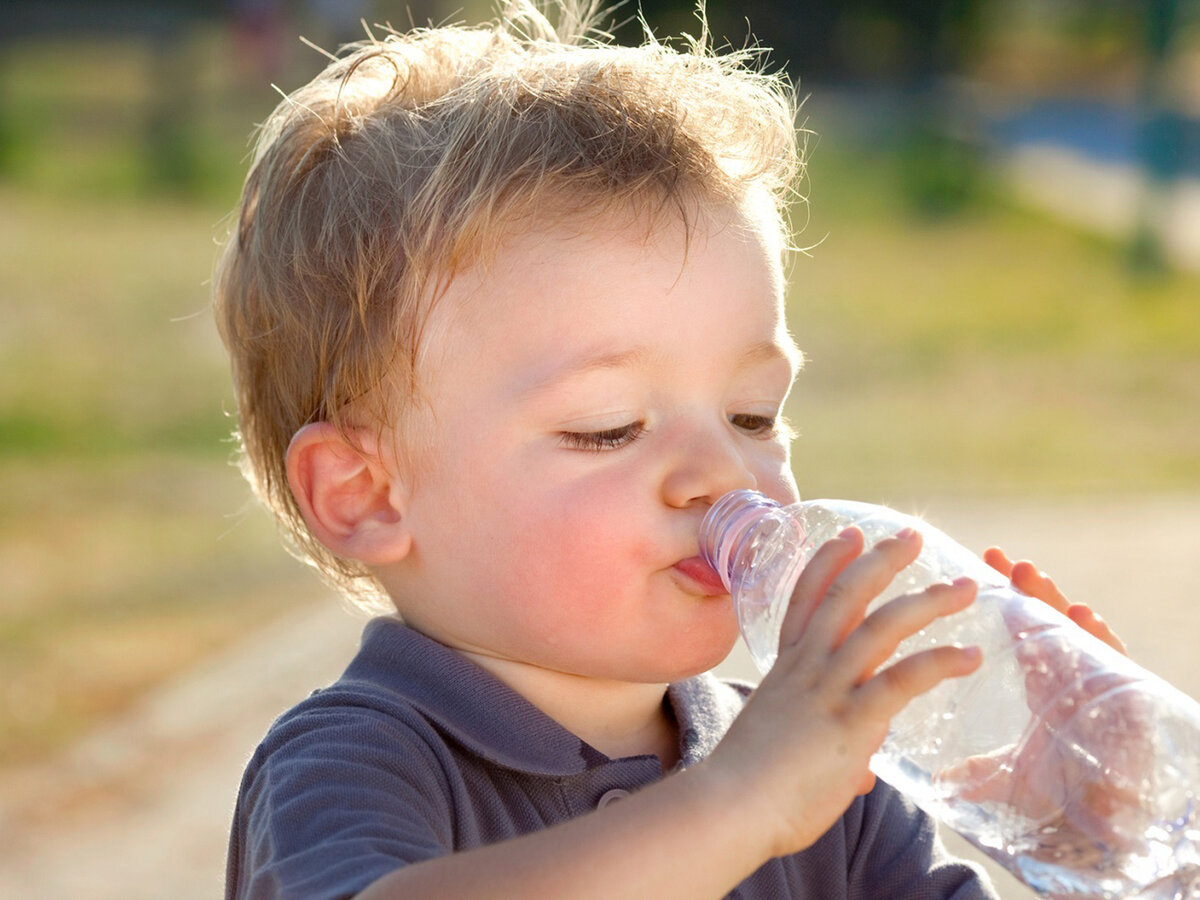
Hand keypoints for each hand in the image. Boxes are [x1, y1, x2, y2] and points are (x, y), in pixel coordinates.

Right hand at [709, 527, 981, 858]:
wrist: (731, 806)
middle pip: (846, 596)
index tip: (851, 533)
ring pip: (881, 626)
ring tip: (962, 587)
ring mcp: (829, 689)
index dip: (829, 561)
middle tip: (910, 536)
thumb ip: (829, 745)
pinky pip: (903, 680)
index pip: (807, 598)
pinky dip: (940, 662)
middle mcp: (807, 667)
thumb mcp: (784, 746)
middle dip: (881, 560)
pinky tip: (970, 656)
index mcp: (787, 667)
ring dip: (926, 601)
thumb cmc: (749, 786)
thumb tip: (857, 770)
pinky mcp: (851, 720)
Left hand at [938, 548, 1149, 864]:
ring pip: (1078, 639)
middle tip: (1005, 560)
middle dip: (1030, 591)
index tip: (984, 562)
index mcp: (1046, 686)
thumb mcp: (1010, 778)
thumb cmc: (1062, 798)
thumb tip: (938, 777)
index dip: (1008, 598)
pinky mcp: (1124, 707)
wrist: (1099, 835)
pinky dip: (1102, 642)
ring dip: (1056, 605)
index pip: (1024, 631)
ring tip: (1033, 577)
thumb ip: (976, 772)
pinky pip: (1116, 667)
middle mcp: (1072, 682)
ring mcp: (1098, 691)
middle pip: (1050, 625)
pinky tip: (1085, 619)